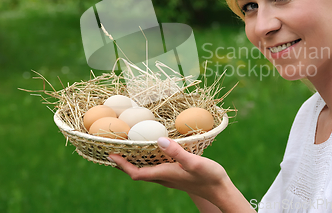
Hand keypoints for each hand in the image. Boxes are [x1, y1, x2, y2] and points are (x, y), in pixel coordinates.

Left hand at [107, 137, 253, 212]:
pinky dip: (147, 162)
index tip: (110, 155)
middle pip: (137, 173)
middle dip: (123, 164)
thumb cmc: (209, 176)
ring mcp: (170, 178)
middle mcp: (164, 177)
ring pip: (146, 171)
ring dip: (134, 163)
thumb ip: (176, 151)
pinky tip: (152, 153)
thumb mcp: (194, 162)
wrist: (220, 191)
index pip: (136, 173)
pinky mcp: (176, 175)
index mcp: (165, 174)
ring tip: (127, 151)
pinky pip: (155, 169)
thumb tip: (157, 141)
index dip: (122, 165)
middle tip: (113, 152)